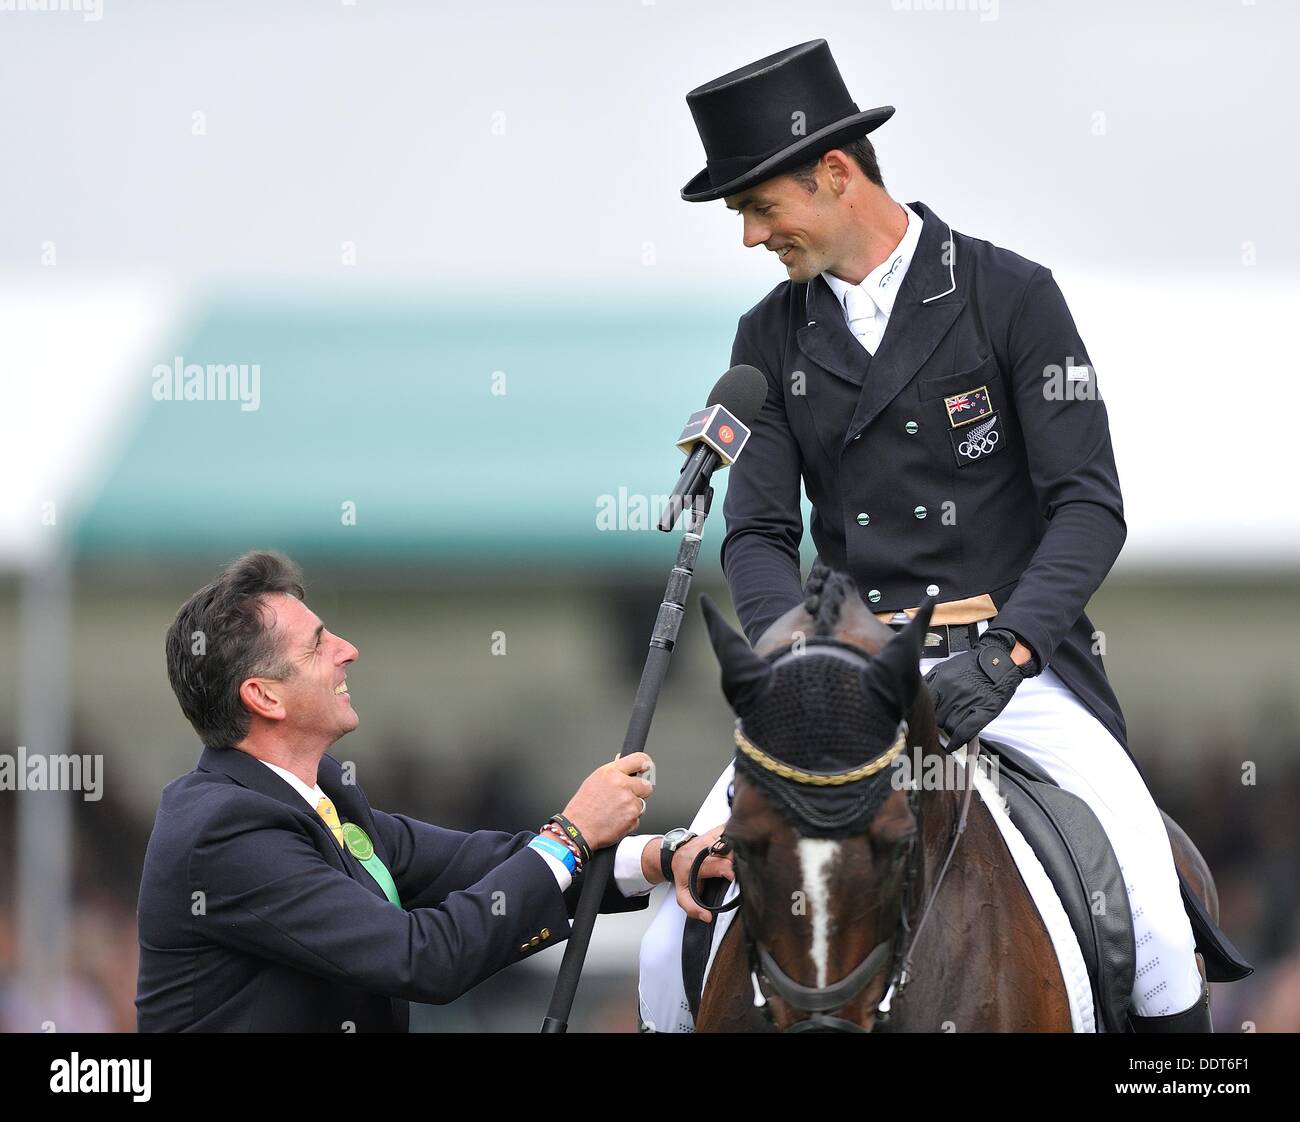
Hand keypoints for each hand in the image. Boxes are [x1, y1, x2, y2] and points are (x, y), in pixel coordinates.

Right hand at [561, 752, 653, 850]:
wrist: (578, 829)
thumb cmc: (582, 807)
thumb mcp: (594, 781)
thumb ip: (612, 771)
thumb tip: (621, 760)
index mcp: (611, 772)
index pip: (639, 759)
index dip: (646, 763)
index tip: (647, 767)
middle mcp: (621, 784)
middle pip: (647, 785)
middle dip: (640, 792)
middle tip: (626, 798)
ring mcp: (628, 801)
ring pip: (642, 803)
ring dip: (632, 808)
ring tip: (614, 811)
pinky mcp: (632, 817)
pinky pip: (637, 817)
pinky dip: (629, 820)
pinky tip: (615, 820)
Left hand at [671, 823, 733, 922]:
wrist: (675, 855)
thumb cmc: (682, 874)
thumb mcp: (682, 894)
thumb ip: (692, 908)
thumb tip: (707, 917)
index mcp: (698, 863)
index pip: (721, 865)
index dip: (730, 872)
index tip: (733, 878)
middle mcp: (705, 847)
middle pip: (731, 853)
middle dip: (739, 862)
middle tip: (742, 871)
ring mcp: (711, 836)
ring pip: (734, 839)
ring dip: (741, 849)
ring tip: (743, 858)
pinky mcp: (716, 830)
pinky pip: (732, 829)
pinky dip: (739, 836)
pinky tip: (742, 844)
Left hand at [924, 631, 1026, 748]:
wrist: (998, 660)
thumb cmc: (971, 665)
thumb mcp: (944, 668)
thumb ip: (930, 681)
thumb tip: (918, 695)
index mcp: (942, 682)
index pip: (924, 705)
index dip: (922, 716)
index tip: (920, 721)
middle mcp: (953, 693)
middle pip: (935, 718)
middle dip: (935, 723)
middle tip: (936, 725)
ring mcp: (969, 703)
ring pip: (949, 727)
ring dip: (947, 730)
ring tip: (948, 729)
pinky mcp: (984, 711)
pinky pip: (966, 731)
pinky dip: (958, 741)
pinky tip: (953, 745)